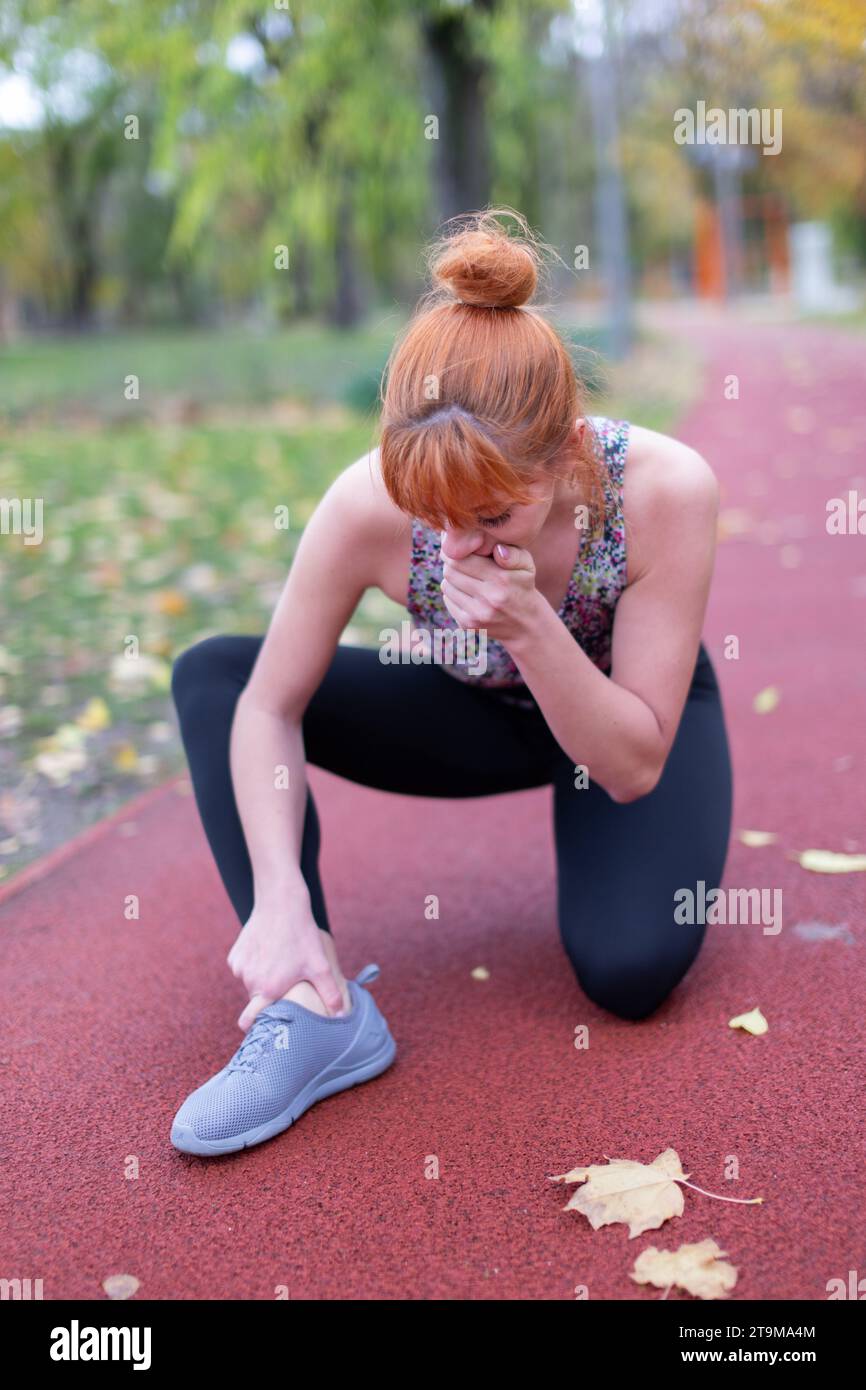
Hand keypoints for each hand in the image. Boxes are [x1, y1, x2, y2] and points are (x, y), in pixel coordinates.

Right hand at [227, 901, 346, 1030]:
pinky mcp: (235, 956)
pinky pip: (243, 968)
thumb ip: (330, 994)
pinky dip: (252, 965)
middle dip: (269, 995)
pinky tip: (266, 952)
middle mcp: (250, 981)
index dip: (255, 1027)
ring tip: (278, 963)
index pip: (252, 1020)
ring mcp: (240, 968)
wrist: (280, 903)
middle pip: (257, 999)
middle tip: (284, 981)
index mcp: (268, 989)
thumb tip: (341, 1016)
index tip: (259, 1032)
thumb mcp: (320, 966)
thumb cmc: (302, 936)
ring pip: (250, 983)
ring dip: (261, 979)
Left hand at [440, 536, 539, 644]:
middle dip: (450, 562)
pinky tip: (465, 591)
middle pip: (450, 572)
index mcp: (502, 580)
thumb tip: (497, 549)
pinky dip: (452, 593)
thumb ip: (514, 554)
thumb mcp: (526, 566)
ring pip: (446, 585)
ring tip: (463, 575)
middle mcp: (488, 598)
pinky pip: (448, 601)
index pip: (462, 559)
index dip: (454, 551)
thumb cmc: (523, 587)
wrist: (526, 624)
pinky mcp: (468, 625)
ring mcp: (477, 614)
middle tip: (456, 559)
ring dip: (451, 578)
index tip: (456, 547)